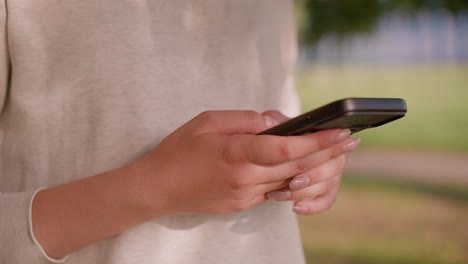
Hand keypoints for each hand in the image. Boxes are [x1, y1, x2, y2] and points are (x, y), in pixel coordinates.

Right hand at [133, 110, 357, 215]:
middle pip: (297, 167)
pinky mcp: (243, 204)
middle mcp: (245, 179)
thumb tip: (274, 122)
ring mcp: (246, 195)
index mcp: (236, 154)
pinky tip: (303, 167)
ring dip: (314, 167)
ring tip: (334, 152)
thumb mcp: (208, 121)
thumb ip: (245, 120)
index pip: (286, 148)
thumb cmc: (179, 150)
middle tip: (351, 140)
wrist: (159, 188)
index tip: (341, 131)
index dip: (318, 141)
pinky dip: (292, 177)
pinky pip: (275, 190)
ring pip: (289, 181)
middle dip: (327, 153)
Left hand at [264, 113, 359, 214]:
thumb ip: (271, 121)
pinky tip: (296, 207)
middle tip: (293, 182)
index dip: (324, 143)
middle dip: (313, 175)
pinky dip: (313, 206)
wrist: (262, 157)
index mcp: (319, 132)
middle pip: (333, 165)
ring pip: (328, 185)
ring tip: (279, 194)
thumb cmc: (269, 136)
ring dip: (305, 192)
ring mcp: (329, 172)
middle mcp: (330, 151)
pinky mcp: (323, 189)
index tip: (318, 154)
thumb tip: (272, 123)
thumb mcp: (268, 124)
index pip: (327, 139)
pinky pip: (326, 201)